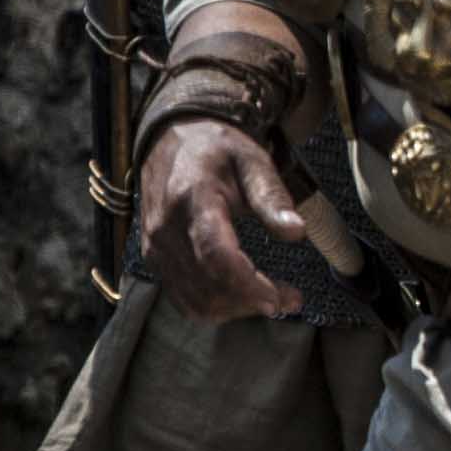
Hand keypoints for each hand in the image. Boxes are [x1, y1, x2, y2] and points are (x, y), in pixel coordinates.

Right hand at [138, 119, 307, 320]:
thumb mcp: (252, 160)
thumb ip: (273, 197)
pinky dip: (217, 305)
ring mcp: (155, 248)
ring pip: (195, 300)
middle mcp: (166, 230)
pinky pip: (183, 297)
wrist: (169, 141)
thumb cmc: (215, 149)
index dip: (249, 285)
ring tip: (274, 299)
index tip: (281, 298)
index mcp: (192, 200)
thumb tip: (296, 232)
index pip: (216, 256)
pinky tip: (245, 295)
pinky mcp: (154, 259)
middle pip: (208, 286)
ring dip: (237, 309)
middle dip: (252, 302)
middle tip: (291, 300)